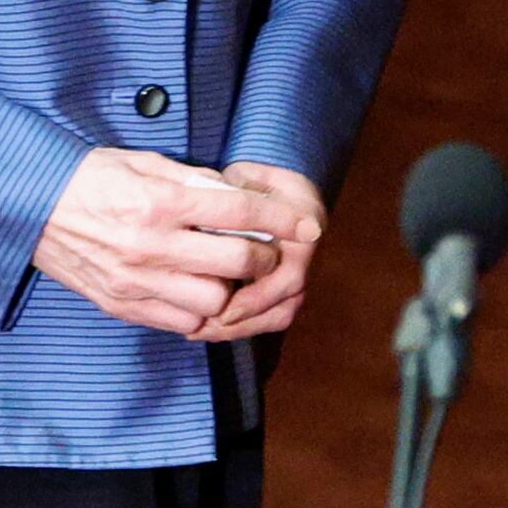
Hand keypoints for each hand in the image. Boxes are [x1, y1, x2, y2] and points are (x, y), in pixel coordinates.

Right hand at [34, 149, 311, 336]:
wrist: (29, 207)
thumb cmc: (88, 178)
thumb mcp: (143, 163)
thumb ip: (193, 181)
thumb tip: (239, 195)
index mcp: (158, 202)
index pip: (238, 211)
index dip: (281, 218)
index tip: (307, 223)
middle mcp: (150, 245)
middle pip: (236, 263)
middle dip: (263, 257)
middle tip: (265, 250)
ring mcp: (136, 281)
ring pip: (214, 302)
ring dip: (232, 289)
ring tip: (230, 274)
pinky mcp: (123, 305)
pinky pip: (181, 322)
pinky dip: (200, 310)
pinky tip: (199, 290)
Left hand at [198, 163, 325, 341]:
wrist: (283, 192)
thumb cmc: (260, 182)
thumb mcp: (248, 175)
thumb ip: (234, 189)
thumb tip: (212, 205)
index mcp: (305, 231)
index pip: (290, 277)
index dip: (258, 298)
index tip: (225, 310)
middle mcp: (309, 259)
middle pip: (284, 308)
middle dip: (243, 324)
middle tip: (201, 328)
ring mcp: (299, 276)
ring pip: (277, 317)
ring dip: (239, 330)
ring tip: (198, 332)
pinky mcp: (285, 288)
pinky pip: (268, 316)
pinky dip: (239, 325)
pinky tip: (206, 326)